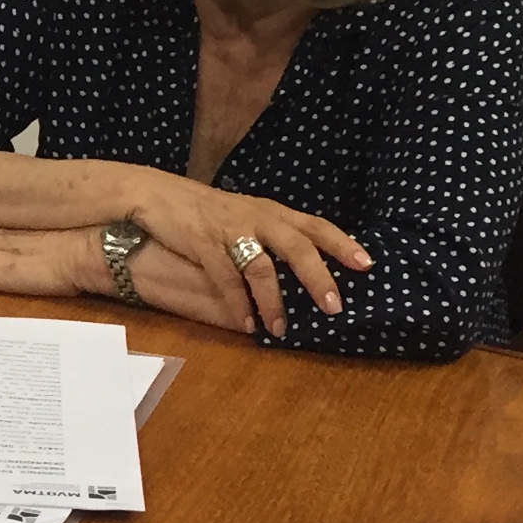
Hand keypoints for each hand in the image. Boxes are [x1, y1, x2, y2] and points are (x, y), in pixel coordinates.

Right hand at [122, 176, 367, 338]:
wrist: (156, 194)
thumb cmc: (204, 209)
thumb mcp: (245, 214)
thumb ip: (271, 234)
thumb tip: (302, 266)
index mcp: (271, 211)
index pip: (315, 225)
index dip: (342, 243)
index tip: (367, 264)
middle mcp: (256, 218)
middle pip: (297, 246)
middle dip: (318, 277)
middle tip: (334, 307)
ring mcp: (230, 230)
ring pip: (262, 267)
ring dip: (274, 301)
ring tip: (282, 329)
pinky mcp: (203, 244)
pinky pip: (226, 278)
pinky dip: (238, 304)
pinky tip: (247, 323)